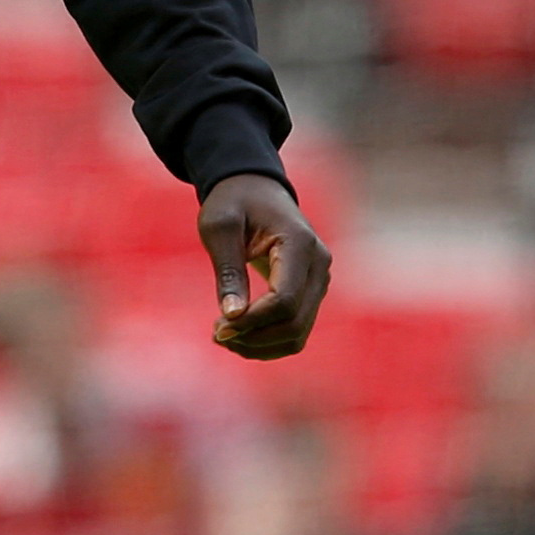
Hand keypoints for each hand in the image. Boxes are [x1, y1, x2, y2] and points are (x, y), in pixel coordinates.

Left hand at [199, 172, 329, 360]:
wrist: (254, 188)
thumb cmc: (233, 202)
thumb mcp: (220, 227)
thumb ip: (228, 271)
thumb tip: (233, 317)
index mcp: (299, 244)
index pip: (284, 300)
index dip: (252, 322)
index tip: (217, 326)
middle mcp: (319, 265)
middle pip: (294, 323)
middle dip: (253, 338)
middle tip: (216, 334)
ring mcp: (319, 281)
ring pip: (297, 334)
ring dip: (260, 346)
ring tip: (223, 336)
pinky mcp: (310, 292)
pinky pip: (295, 330)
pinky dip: (267, 342)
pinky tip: (238, 334)